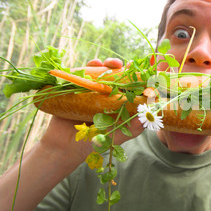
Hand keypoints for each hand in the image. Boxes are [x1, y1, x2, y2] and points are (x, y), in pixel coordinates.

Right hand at [39, 57, 142, 171]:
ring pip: (101, 74)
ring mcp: (91, 93)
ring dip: (106, 65)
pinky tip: (93, 64)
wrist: (62, 147)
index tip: (141, 74)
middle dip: (120, 69)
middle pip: (116, 78)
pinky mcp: (76, 90)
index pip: (131, 90)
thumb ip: (131, 129)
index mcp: (118, 107)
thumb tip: (148, 116)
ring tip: (107, 64)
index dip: (136, 80)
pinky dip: (88, 67)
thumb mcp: (114, 138)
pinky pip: (83, 75)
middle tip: (120, 66)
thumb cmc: (91, 145)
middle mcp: (106, 98)